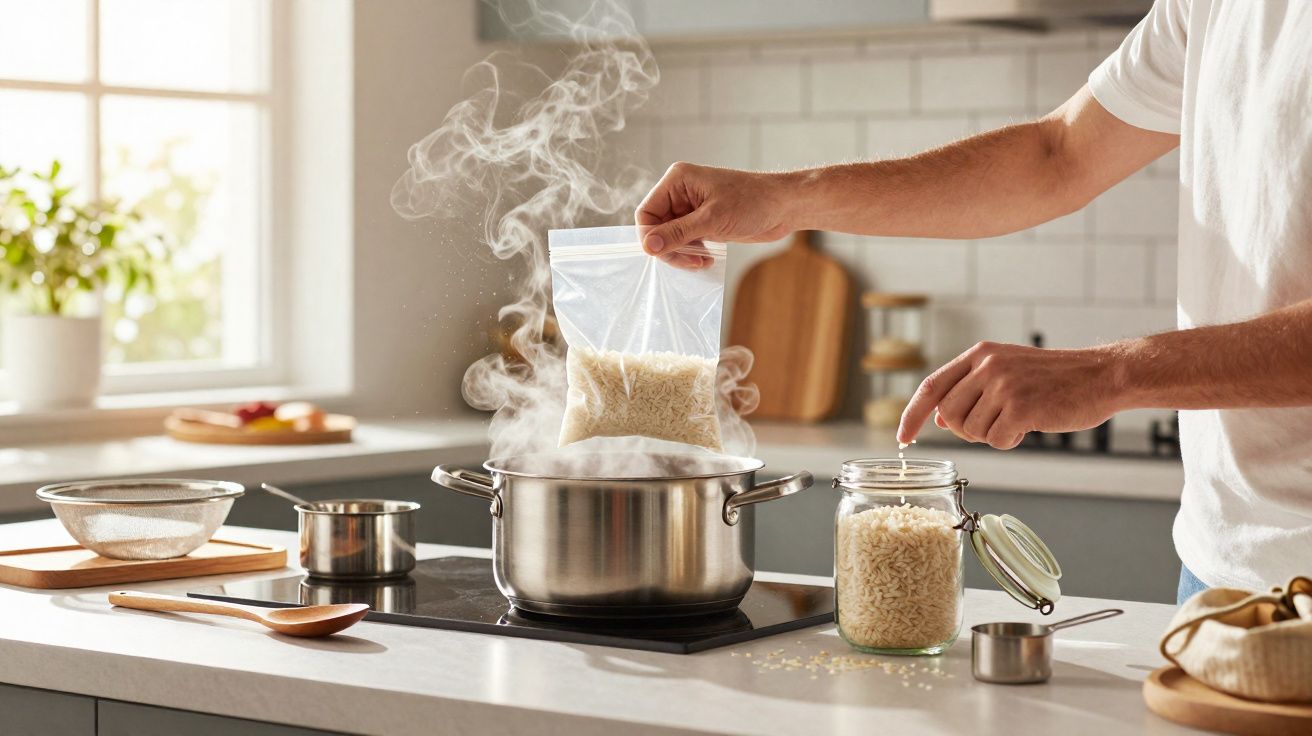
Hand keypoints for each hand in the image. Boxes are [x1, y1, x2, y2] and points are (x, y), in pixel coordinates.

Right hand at [635, 162, 795, 266]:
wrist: (784, 206)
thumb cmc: (753, 202)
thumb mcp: (712, 219)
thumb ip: (677, 233)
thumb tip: (648, 245)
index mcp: (678, 180)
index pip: (647, 212)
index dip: (650, 236)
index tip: (662, 253)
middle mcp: (681, 192)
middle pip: (656, 227)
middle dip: (669, 247)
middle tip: (689, 261)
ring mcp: (692, 208)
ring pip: (670, 237)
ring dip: (681, 253)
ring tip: (701, 261)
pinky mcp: (703, 222)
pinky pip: (685, 241)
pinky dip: (691, 254)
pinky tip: (706, 259)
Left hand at [896, 341, 1125, 448]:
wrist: (1101, 376)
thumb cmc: (1054, 379)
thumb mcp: (1006, 372)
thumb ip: (970, 389)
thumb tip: (936, 418)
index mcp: (979, 354)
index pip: (930, 386)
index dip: (911, 414)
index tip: (902, 437)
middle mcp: (987, 365)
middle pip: (948, 416)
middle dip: (965, 430)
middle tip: (993, 425)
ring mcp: (1004, 385)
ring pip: (971, 431)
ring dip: (991, 435)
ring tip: (1017, 421)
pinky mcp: (1021, 407)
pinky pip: (996, 440)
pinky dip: (1009, 441)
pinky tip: (1028, 427)